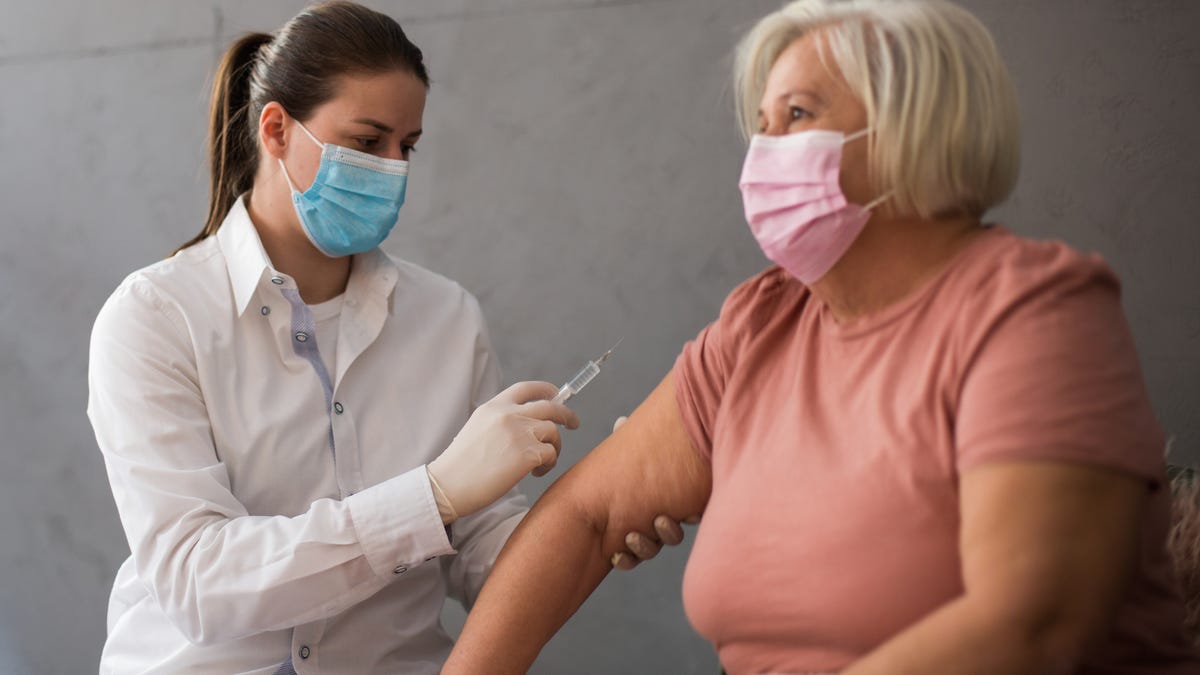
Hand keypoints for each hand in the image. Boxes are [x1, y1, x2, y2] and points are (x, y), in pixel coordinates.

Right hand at [427, 382, 578, 521]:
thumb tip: (528, 422)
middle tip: (573, 423)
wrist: (448, 485)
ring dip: (555, 447)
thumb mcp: (477, 428)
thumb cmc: (460, 465)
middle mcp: (508, 415)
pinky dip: (548, 464)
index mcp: (494, 407)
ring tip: (541, 463)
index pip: (526, 388)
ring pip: (554, 432)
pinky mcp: (527, 454)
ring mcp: (519, 433)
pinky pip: (551, 454)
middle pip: (551, 406)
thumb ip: (500, 420)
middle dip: (567, 414)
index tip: (557, 394)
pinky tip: (536, 473)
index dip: (546, 389)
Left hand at [606, 415, 698, 570]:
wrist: (583, 497)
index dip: (690, 514)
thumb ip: (626, 435)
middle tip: (658, 520)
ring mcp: (644, 536)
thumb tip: (620, 422)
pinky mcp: (625, 550)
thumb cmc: (614, 465)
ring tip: (630, 536)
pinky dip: (625, 560)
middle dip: (667, 530)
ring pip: (652, 548)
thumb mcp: (623, 448)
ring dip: (644, 545)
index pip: (688, 510)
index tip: (689, 512)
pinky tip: (615, 555)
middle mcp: (659, 517)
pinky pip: (631, 561)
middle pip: (672, 533)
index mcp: (667, 495)